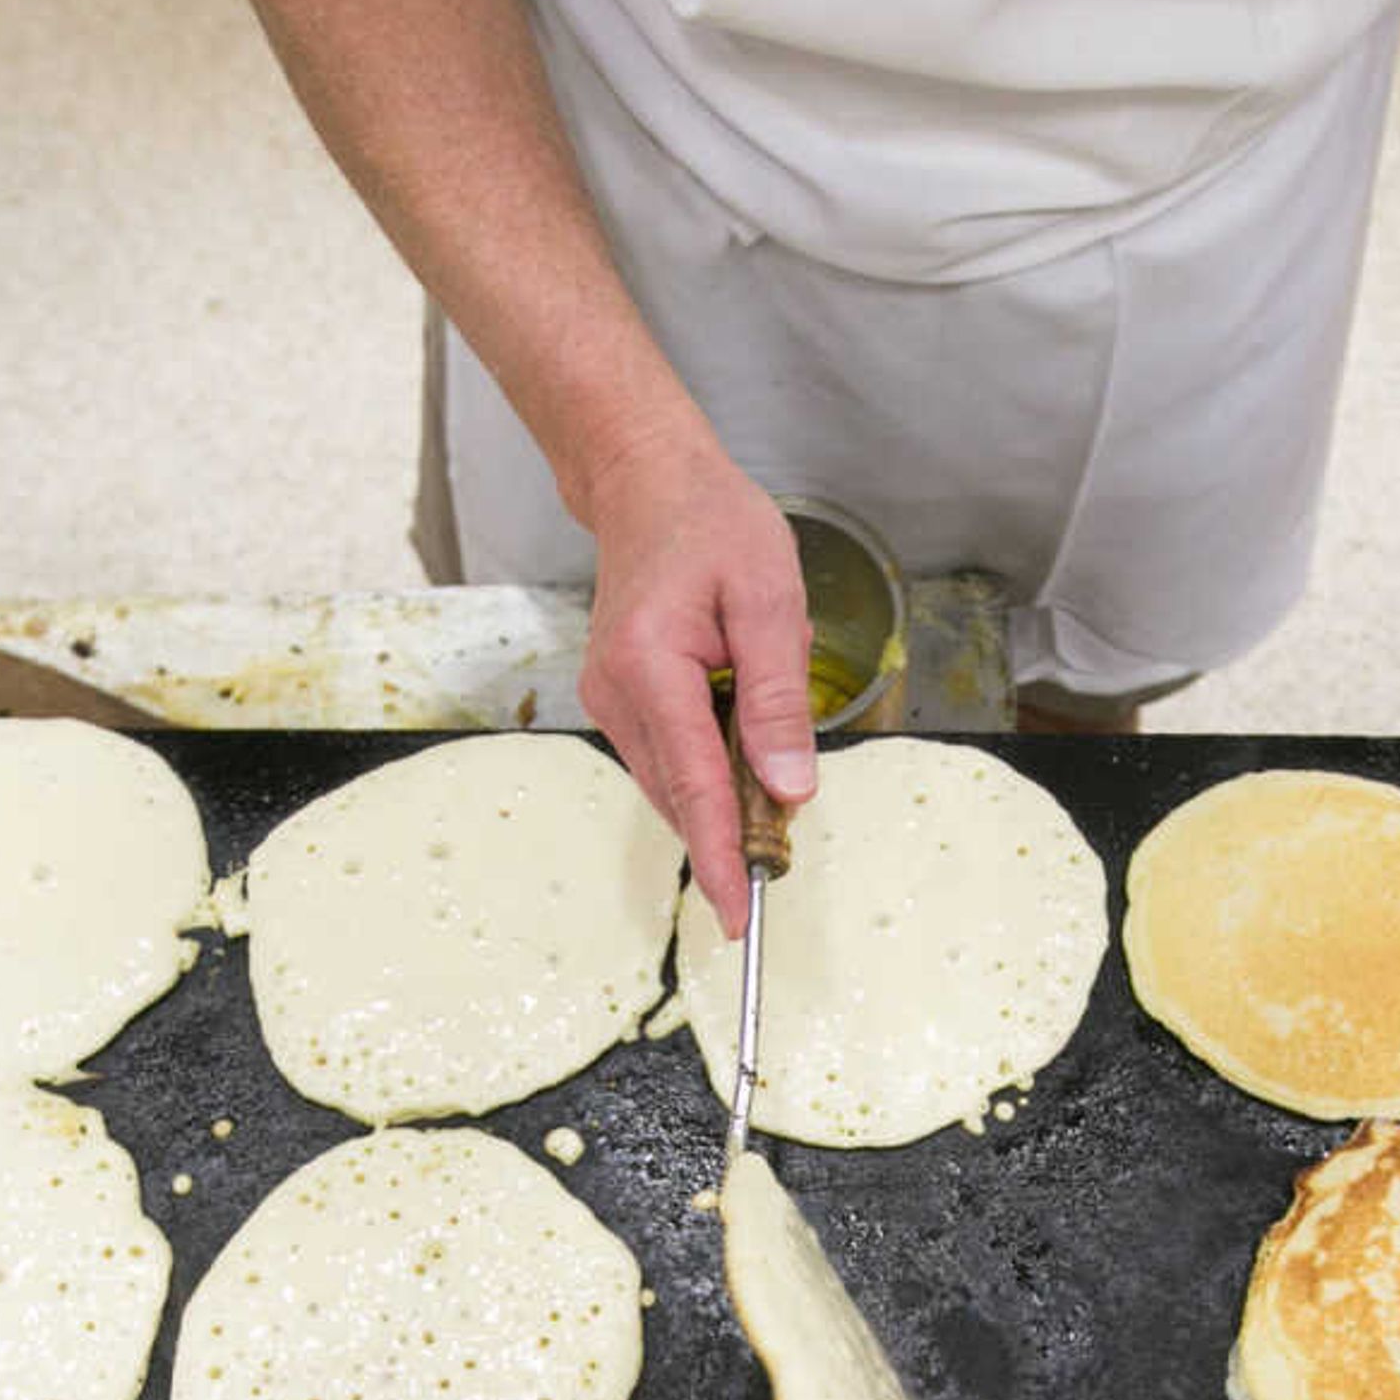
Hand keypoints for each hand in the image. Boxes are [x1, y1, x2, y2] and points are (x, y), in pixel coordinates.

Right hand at [571, 430, 816, 936]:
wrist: (648, 484)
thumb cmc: (712, 523)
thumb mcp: (770, 600)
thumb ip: (779, 699)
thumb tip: (790, 788)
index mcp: (650, 665)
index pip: (694, 786)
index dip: (722, 857)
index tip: (739, 916)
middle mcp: (615, 692)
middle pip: (680, 795)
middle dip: (733, 833)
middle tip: (785, 853)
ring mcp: (609, 699)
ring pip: (673, 783)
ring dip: (722, 800)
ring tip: (772, 785)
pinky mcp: (617, 699)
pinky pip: (668, 757)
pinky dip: (706, 772)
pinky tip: (742, 752)